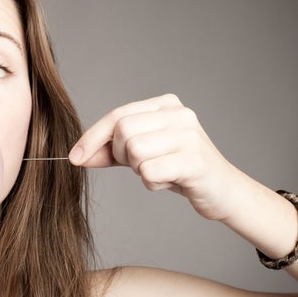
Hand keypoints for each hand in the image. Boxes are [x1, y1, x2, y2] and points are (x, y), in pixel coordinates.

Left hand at [68, 94, 243, 220]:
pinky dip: (152, 183)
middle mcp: (179, 114)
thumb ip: (110, 152)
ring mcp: (189, 136)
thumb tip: (77, 156)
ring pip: (134, 151)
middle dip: (121, 155)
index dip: (92, 137)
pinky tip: (170, 181)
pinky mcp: (194, 161)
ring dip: (139, 171)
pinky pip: (149, 172)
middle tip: (140, 166)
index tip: (75, 157)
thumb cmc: (179, 170)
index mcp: (166, 104)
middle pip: (123, 131)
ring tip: (160, 173)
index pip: (117, 115)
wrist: (222, 192)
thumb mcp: (141, 156)